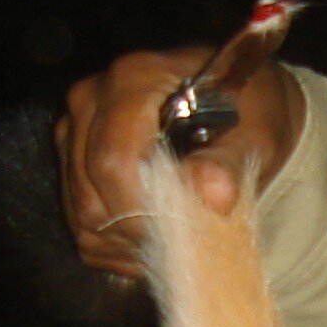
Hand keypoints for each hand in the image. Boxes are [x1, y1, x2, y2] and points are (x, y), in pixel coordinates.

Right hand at [56, 50, 306, 278]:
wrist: (238, 104)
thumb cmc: (248, 113)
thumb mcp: (254, 134)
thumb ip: (229, 164)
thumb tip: (212, 193)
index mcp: (133, 80)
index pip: (114, 159)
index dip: (141, 208)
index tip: (180, 233)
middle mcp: (91, 101)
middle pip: (92, 191)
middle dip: (138, 229)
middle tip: (184, 242)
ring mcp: (74, 134)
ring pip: (84, 214)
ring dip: (129, 242)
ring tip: (175, 241)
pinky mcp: (71, 167)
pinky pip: (83, 227)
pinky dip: (120, 247)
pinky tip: (157, 241)